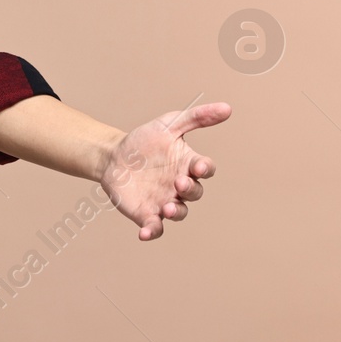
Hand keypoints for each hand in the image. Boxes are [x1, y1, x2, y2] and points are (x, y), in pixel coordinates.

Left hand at [99, 102, 229, 240]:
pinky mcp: (147, 214)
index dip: (205, 169)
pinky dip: (152, 232)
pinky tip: (144, 233)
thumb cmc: (145, 141)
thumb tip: (227, 108)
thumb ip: (196, 117)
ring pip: (179, 212)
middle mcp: (180, 186)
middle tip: (178, 183)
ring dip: (176, 213)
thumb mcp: (168, 124)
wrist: (113, 156)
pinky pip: (154, 227)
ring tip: (167, 208)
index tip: (198, 166)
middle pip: (195, 193)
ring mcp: (165, 201)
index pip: (205, 169)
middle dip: (190, 190)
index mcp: (187, 164)